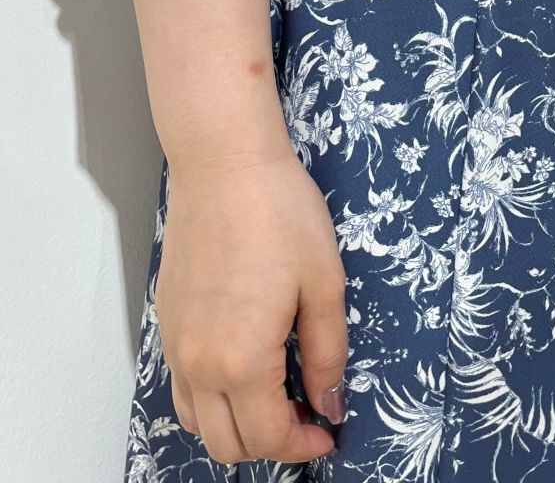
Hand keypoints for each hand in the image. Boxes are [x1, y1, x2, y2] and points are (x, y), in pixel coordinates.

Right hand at [156, 148, 348, 464]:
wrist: (225, 167)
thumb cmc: (281, 215)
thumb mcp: (324, 283)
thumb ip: (328, 352)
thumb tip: (330, 403)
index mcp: (242, 360)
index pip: (268, 437)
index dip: (302, 444)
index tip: (328, 431)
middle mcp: (199, 363)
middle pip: (226, 443)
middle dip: (269, 444)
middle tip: (307, 416)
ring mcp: (176, 344)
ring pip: (196, 420)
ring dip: (235, 425)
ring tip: (277, 396)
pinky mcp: (166, 320)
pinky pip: (181, 385)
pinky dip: (210, 397)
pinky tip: (245, 366)